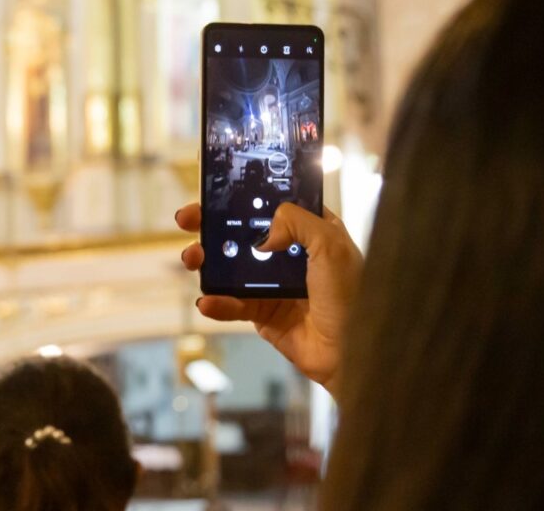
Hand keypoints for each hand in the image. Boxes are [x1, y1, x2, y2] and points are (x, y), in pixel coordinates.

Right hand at [176, 202, 361, 399]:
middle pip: (242, 233)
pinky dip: (216, 302)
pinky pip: (232, 304)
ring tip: (193, 259)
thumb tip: (264, 232)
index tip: (215, 193)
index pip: (270, 205)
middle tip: (189, 220)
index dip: (243, 198)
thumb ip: (297, 222)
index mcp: (310, 231)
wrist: (353, 352)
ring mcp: (273, 284)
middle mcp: (289, 254)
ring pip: (229, 267)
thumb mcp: (332, 245)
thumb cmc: (355, 297)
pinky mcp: (263, 313)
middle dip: (210, 225)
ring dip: (206, 261)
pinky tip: (208, 300)